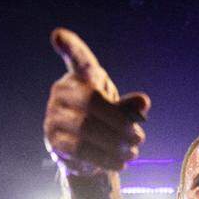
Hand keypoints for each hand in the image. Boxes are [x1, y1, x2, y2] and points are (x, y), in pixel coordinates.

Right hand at [43, 28, 150, 175]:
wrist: (85, 154)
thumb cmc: (104, 123)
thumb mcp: (120, 111)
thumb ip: (130, 106)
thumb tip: (144, 101)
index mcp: (80, 77)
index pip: (76, 58)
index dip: (69, 46)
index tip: (58, 35)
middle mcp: (62, 92)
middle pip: (92, 101)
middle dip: (120, 122)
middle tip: (140, 138)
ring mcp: (54, 115)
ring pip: (86, 128)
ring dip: (115, 143)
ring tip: (133, 152)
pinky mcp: (54, 140)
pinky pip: (80, 149)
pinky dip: (104, 157)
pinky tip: (120, 163)